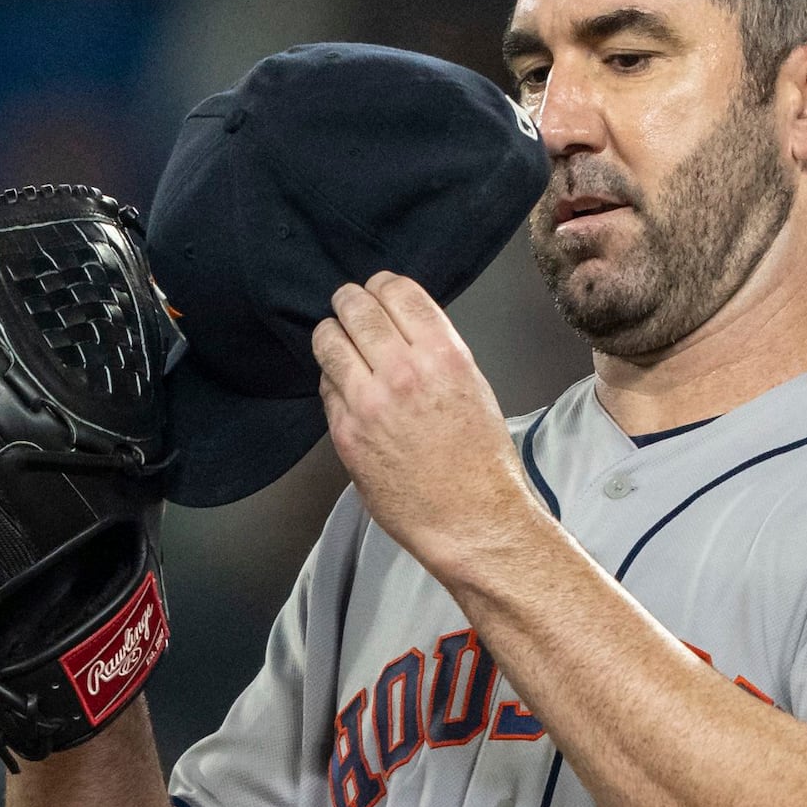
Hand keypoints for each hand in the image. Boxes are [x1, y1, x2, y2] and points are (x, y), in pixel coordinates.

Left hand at [311, 273, 536, 587]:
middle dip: (350, 303)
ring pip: (328, 340)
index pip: (396, 290)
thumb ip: (433, 351)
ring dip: (331, 335)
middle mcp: (404, 372)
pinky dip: (332, 380)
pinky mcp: (347, 433)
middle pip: (355, 306)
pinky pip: (325, 386)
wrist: (474, 520)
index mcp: (444, 355)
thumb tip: (398, 327)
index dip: (381, 285)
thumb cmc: (481, 462)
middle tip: (349, 309)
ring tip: (338, 342)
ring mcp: (369, 402)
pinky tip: (346, 388)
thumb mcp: (472, 386)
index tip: (377, 291)